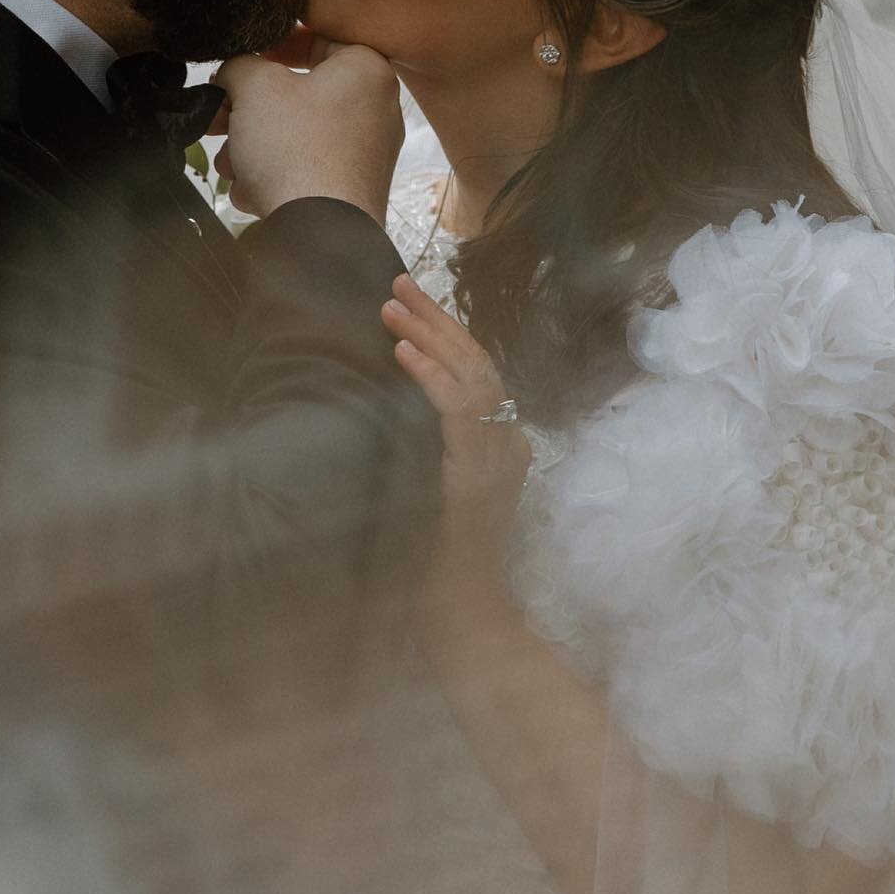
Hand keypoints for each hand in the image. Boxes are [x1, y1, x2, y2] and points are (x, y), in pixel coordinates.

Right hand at [209, 44, 403, 222]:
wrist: (320, 235)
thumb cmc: (295, 151)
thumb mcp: (254, 88)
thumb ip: (239, 65)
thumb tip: (234, 73)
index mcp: (365, 69)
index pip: (315, 39)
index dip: (269, 50)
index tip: (240, 66)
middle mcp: (376, 108)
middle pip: (298, 95)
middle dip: (249, 111)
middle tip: (218, 119)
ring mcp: (367, 152)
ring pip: (296, 135)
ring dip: (253, 148)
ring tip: (231, 166)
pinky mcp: (353, 188)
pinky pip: (306, 168)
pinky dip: (275, 176)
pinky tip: (252, 194)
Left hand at [382, 273, 529, 555]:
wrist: (458, 609)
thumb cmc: (434, 557)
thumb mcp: (431, 486)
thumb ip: (428, 446)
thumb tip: (387, 406)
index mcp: (500, 444)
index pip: (478, 372)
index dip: (447, 334)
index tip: (412, 303)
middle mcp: (507, 444)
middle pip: (478, 363)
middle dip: (438, 320)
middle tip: (400, 283)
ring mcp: (496, 458)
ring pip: (471, 376)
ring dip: (429, 336)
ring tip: (392, 306)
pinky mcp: (477, 473)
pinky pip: (459, 411)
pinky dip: (431, 377)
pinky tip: (403, 352)